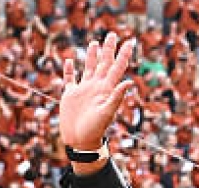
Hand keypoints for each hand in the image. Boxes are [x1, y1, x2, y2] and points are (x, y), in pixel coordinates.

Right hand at [59, 33, 136, 149]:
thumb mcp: (107, 113)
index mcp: (106, 89)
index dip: (123, 55)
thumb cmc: (95, 130)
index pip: (116, 67)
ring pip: (89, 68)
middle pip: (104, 63)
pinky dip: (69, 70)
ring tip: (95, 43)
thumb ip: (117, 97)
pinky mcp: (70, 95)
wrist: (81, 142)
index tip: (130, 42)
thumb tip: (129, 82)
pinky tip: (70, 61)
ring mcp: (83, 90)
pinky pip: (70, 79)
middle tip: (112, 34)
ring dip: (92, 56)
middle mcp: (96, 87)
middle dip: (108, 49)